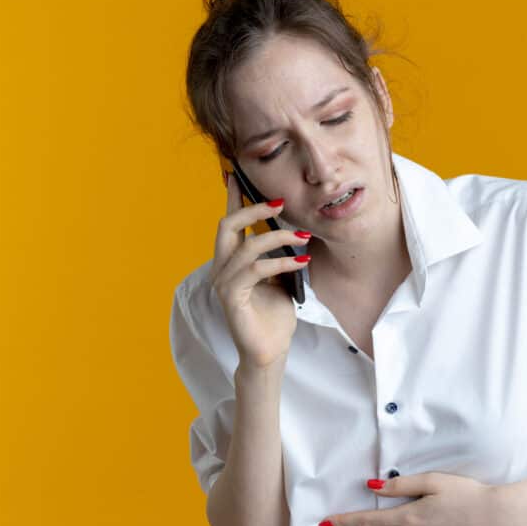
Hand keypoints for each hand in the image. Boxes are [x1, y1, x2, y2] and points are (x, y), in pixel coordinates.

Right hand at [210, 169, 311, 366]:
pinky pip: (256, 270)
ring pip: (246, 246)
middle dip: (253, 208)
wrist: (270, 352)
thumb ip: (279, 255)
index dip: (233, 197)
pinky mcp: (231, 298)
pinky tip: (301, 261)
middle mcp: (221, 268)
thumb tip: (295, 231)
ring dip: (278, 237)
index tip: (237, 173)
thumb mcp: (280, 278)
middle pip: (227, 225)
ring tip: (304, 238)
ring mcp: (223, 283)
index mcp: (231, 261)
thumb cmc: (274, 316)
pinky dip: (280, 262)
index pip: (230, 223)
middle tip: (280, 203)